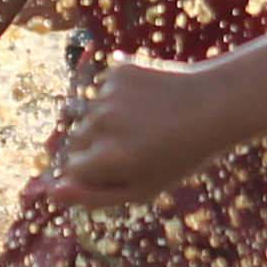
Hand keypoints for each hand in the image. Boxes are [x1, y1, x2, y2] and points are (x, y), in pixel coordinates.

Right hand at [26, 56, 222, 213]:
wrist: (215, 105)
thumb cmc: (178, 155)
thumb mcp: (141, 188)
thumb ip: (93, 196)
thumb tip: (51, 193)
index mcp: (109, 158)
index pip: (72, 171)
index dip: (98, 173)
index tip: (126, 169)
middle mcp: (103, 123)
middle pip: (76, 142)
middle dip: (97, 148)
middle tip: (138, 146)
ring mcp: (108, 93)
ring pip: (88, 115)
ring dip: (108, 122)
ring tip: (145, 122)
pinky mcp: (117, 70)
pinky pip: (102, 91)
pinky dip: (118, 98)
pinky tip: (145, 101)